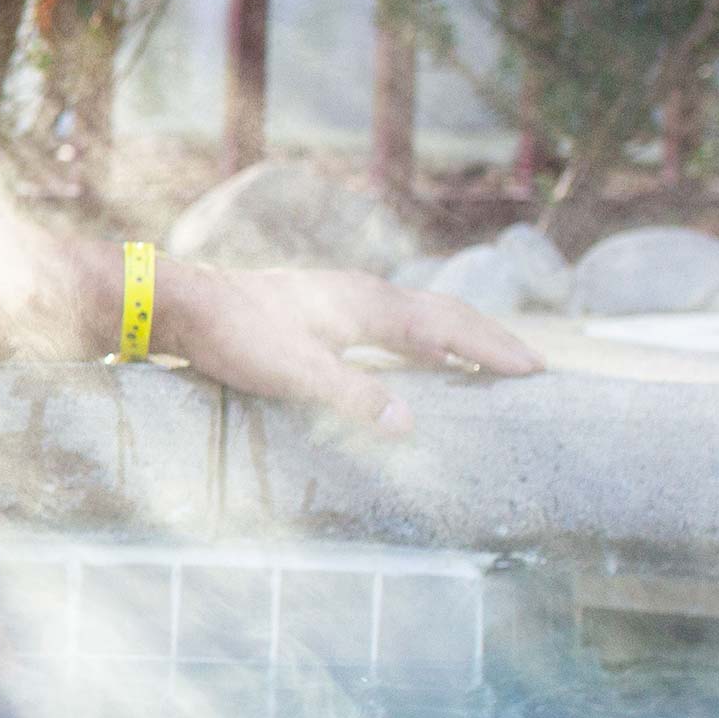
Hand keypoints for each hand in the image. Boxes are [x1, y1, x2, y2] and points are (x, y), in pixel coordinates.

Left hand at [154, 261, 544, 435]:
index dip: (493, 349)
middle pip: (441, 314)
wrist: (182, 304)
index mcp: (368, 306)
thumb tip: (410, 422)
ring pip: (415, 316)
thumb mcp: (294, 373)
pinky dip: (418, 339)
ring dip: (454, 338)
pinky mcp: (318, 310)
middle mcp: (361, 295)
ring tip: (483, 362)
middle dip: (487, 340)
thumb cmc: (235, 336)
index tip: (536, 369)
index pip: (448, 326)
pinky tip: (411, 357)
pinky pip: (387, 323)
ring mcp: (339, 299)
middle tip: (528, 366)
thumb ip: (352, 397)